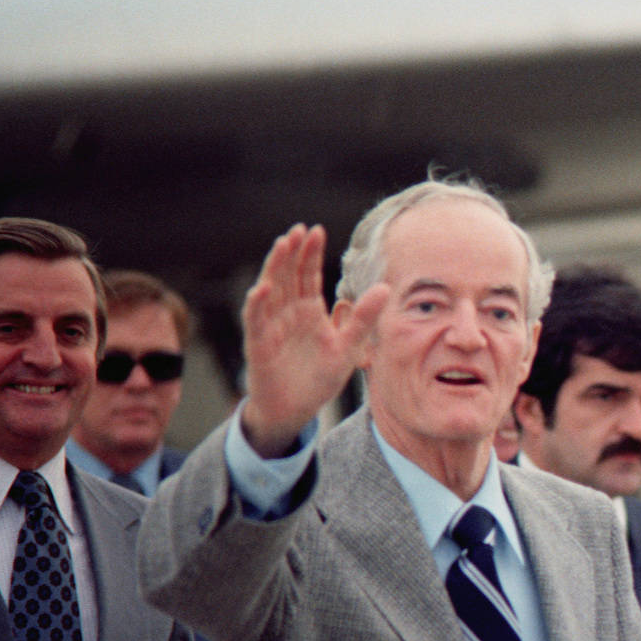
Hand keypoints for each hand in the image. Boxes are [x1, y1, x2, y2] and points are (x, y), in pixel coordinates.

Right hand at [238, 224, 385, 456]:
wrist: (296, 410)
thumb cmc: (319, 378)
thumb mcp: (349, 347)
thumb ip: (364, 318)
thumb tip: (385, 288)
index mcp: (309, 310)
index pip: (308, 274)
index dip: (311, 253)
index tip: (317, 230)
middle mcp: (288, 312)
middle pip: (288, 274)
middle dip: (293, 252)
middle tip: (300, 230)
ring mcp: (271, 325)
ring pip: (270, 289)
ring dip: (274, 267)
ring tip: (282, 245)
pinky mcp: (258, 343)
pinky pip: (255, 319)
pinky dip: (257, 303)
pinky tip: (262, 287)